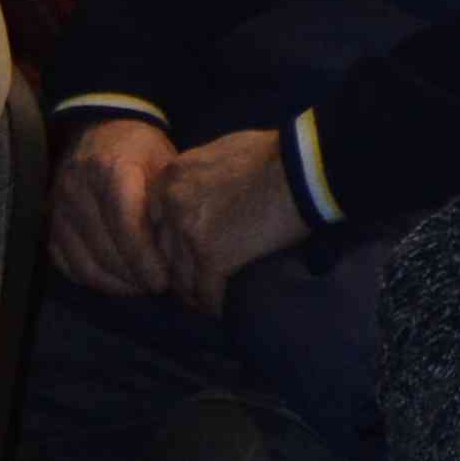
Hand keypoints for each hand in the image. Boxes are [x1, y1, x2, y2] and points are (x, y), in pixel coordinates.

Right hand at [48, 118, 178, 296]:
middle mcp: (76, 187)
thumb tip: (180, 249)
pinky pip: (64, 260)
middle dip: (133, 275)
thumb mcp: (164, 162)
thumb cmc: (142, 149)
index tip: (163, 281)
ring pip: (83, 259)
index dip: (144, 258)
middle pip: (104, 247)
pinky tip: (116, 282)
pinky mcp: (48, 220)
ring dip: (113, 282)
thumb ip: (168, 201)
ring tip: (141, 288)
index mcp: (110, 168)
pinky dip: (90, 278)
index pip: (125, 223)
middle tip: (159, 288)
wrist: (100, 129)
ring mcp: (57, 205)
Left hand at [150, 127, 308, 313]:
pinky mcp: (213, 257)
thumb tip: (206, 192)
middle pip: (162, 251)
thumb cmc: (277, 154)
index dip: (169, 241)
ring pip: (181, 277)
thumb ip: (201, 175)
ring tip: (206, 302)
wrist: (305, 169)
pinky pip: (206, 292)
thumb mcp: (223, 151)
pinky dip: (213, 304)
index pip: (154, 220)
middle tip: (192, 281)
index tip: (184, 252)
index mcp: (171, 177)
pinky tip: (222, 309)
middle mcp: (170, 205)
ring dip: (193, 293)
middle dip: (176, 269)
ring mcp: (188, 233)